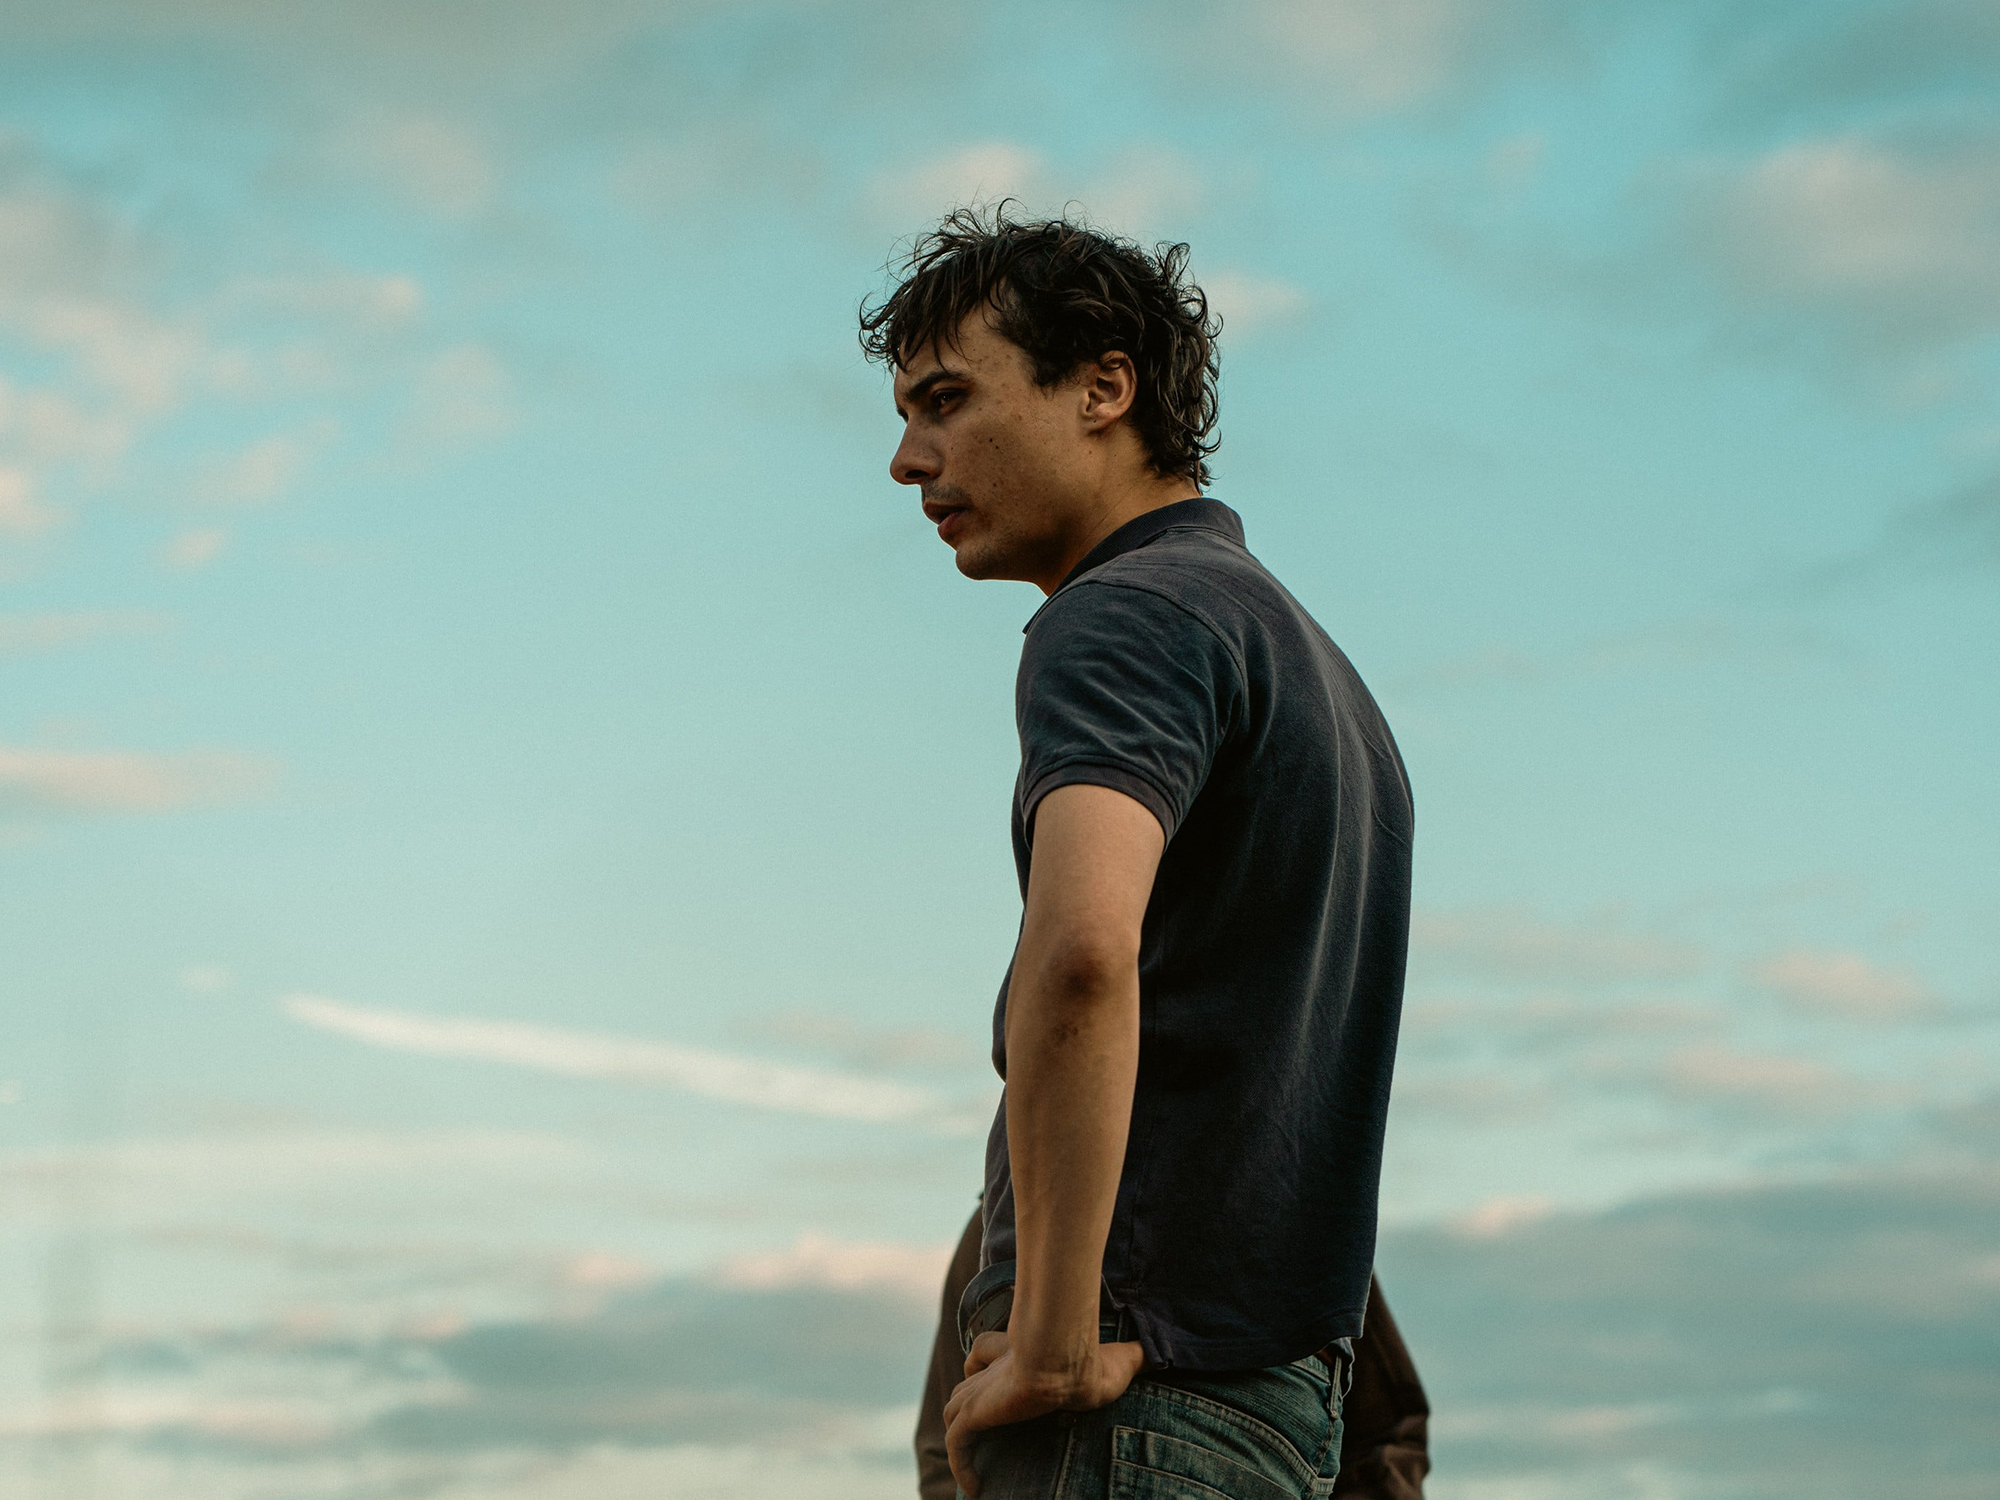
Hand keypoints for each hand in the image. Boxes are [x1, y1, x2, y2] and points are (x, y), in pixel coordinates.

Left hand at [943, 1334, 1144, 1497]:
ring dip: (962, 1438)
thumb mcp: (1119, 1361)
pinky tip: (975, 1487)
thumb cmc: (1092, 1361)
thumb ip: (1133, 1358)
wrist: (1066, 1362)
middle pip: (965, 1386)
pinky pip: (955, 1444)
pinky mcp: (974, 1412)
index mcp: (1019, 1354)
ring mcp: (980, 1391)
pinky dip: (960, 1466)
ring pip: (954, 1412)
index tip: (994, 1395)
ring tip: (976, 1467)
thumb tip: (1157, 1357)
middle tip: (983, 1439)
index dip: (983, 1367)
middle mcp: (994, 1370)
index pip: (984, 1353)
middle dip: (969, 1409)